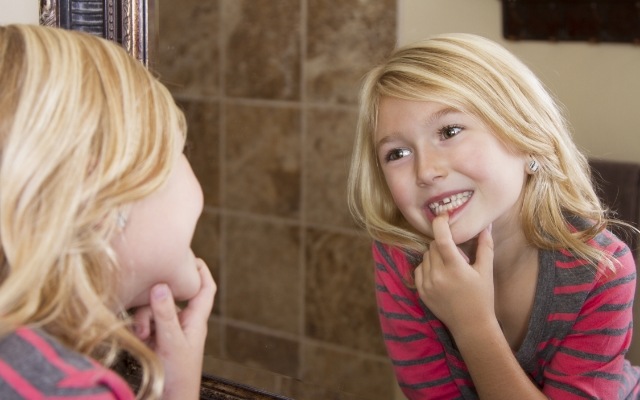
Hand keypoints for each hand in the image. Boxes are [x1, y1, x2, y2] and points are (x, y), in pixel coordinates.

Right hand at [132, 258, 215, 399]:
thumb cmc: (178, 375)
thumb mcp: (171, 341)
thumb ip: (165, 314)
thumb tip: (162, 285)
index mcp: (196, 320)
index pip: (205, 289)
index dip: (201, 271)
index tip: (190, 257)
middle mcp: (185, 323)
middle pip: (172, 296)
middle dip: (157, 297)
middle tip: (148, 296)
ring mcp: (170, 332)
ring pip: (155, 310)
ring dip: (145, 317)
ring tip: (141, 331)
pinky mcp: (157, 342)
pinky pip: (146, 324)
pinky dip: (141, 328)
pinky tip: (138, 336)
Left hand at [414, 215, 494, 334]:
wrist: (471, 326)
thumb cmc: (482, 298)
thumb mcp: (486, 271)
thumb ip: (485, 247)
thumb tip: (485, 225)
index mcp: (455, 268)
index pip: (442, 239)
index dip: (440, 223)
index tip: (443, 216)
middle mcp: (437, 275)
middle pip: (433, 245)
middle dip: (443, 243)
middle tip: (457, 255)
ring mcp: (427, 284)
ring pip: (425, 256)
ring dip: (435, 255)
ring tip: (449, 267)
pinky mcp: (421, 291)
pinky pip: (419, 268)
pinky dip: (427, 267)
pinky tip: (440, 275)